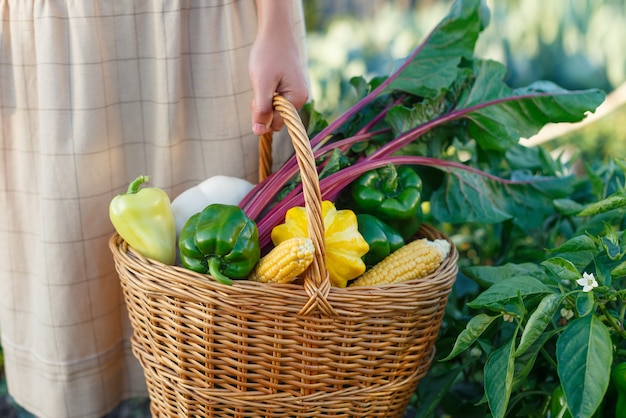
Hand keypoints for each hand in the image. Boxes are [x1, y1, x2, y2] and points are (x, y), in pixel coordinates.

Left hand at [249, 1, 307, 135]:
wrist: (275, 32)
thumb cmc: (268, 55)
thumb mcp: (261, 84)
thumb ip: (261, 110)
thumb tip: (259, 133)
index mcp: (298, 99)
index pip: (277, 124)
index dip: (262, 115)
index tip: (256, 99)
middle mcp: (301, 99)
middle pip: (277, 118)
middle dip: (263, 108)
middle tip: (258, 89)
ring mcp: (297, 93)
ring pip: (275, 109)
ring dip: (264, 101)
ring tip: (263, 81)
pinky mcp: (291, 88)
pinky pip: (277, 100)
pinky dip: (268, 94)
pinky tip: (267, 80)